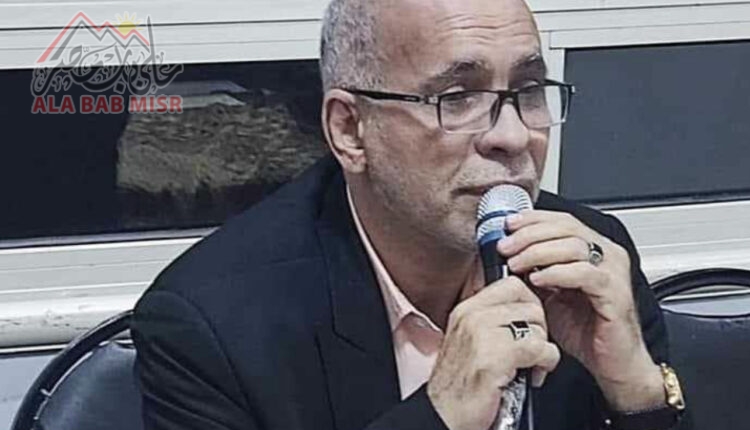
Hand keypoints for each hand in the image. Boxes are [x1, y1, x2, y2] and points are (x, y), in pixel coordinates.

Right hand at [427, 277, 560, 429]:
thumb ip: (491, 320)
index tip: (531, 325)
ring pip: (537, 326)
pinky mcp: (494, 357)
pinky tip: (532, 376)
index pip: (512, 285)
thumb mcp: (469, 341)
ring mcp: (481, 335)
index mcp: (466, 310)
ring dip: (543, 349)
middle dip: (540, 329)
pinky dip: (546, 364)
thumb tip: (523, 308)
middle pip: (530, 304)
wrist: (443, 415)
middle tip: (532, 350)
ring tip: (530, 366)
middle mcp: (472, 317)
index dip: (531, 304)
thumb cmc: (459, 386)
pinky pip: (540, 349)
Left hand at [499, 210, 663, 410]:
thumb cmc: (585, 330)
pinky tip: (537, 280)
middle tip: (506, 246)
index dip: (533, 219)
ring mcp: (614, 272)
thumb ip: (533, 271)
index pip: (562, 221)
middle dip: (530, 234)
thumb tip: (506, 255)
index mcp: (593, 250)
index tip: (507, 225)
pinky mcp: (616, 292)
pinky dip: (557, 273)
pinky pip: (584, 273)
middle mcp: (607, 255)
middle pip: (567, 227)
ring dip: (538, 252)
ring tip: (516, 263)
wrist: (611, 363)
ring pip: (574, 246)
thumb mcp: (549, 294)